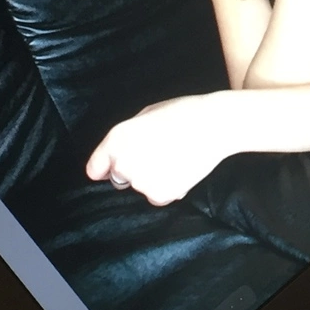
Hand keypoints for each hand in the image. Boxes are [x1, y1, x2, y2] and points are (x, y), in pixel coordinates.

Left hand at [85, 94, 229, 204]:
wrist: (213, 125)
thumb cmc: (182, 113)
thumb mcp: (146, 115)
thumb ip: (128, 136)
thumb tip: (123, 152)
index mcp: (116, 139)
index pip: (95, 167)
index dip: (103, 168)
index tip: (108, 171)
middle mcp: (123, 162)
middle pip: (118, 178)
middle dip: (133, 172)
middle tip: (157, 157)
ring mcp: (140, 181)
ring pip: (141, 187)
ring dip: (153, 179)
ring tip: (175, 160)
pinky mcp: (160, 195)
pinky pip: (158, 196)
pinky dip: (169, 188)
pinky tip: (182, 170)